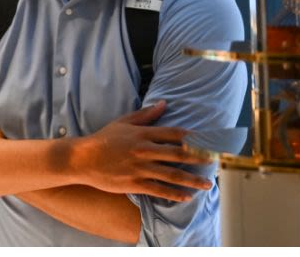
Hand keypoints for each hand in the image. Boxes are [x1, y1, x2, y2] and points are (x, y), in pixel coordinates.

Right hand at [70, 100, 213, 201]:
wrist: (83, 159)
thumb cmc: (104, 139)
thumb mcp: (123, 122)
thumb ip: (145, 114)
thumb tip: (164, 103)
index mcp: (143, 134)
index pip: (174, 134)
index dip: (194, 137)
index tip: (210, 140)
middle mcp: (144, 150)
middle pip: (178, 154)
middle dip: (200, 158)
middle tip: (216, 162)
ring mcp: (140, 168)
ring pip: (172, 175)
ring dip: (192, 180)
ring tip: (208, 184)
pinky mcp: (134, 183)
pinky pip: (159, 190)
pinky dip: (174, 194)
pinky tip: (186, 197)